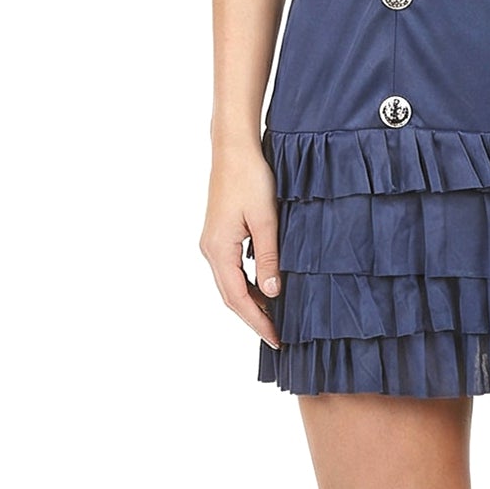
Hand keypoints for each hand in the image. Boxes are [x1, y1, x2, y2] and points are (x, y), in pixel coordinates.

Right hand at [200, 138, 282, 347]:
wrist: (233, 150)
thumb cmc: (250, 178)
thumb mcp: (266, 220)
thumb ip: (269, 258)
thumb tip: (273, 293)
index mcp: (219, 250)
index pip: (238, 298)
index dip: (257, 321)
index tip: (276, 338)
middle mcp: (210, 250)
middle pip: (231, 296)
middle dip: (254, 318)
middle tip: (278, 336)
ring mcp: (213, 243)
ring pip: (231, 284)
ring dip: (251, 302)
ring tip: (274, 317)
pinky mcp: (220, 235)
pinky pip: (232, 270)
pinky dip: (248, 285)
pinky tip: (265, 289)